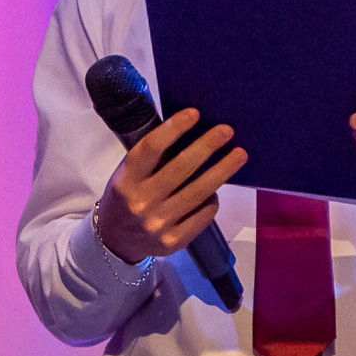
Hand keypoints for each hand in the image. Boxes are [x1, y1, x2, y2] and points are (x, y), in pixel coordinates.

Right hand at [95, 108, 248, 263]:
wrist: (116, 242)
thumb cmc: (127, 198)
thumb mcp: (127, 175)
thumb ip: (152, 158)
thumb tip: (189, 132)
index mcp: (126, 179)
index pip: (151, 148)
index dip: (173, 128)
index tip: (194, 114)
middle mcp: (140, 202)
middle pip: (181, 167)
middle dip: (207, 146)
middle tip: (226, 131)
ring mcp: (157, 224)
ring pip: (198, 192)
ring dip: (222, 171)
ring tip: (239, 155)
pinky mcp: (173, 241)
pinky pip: (202, 215)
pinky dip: (212, 201)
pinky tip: (215, 191)